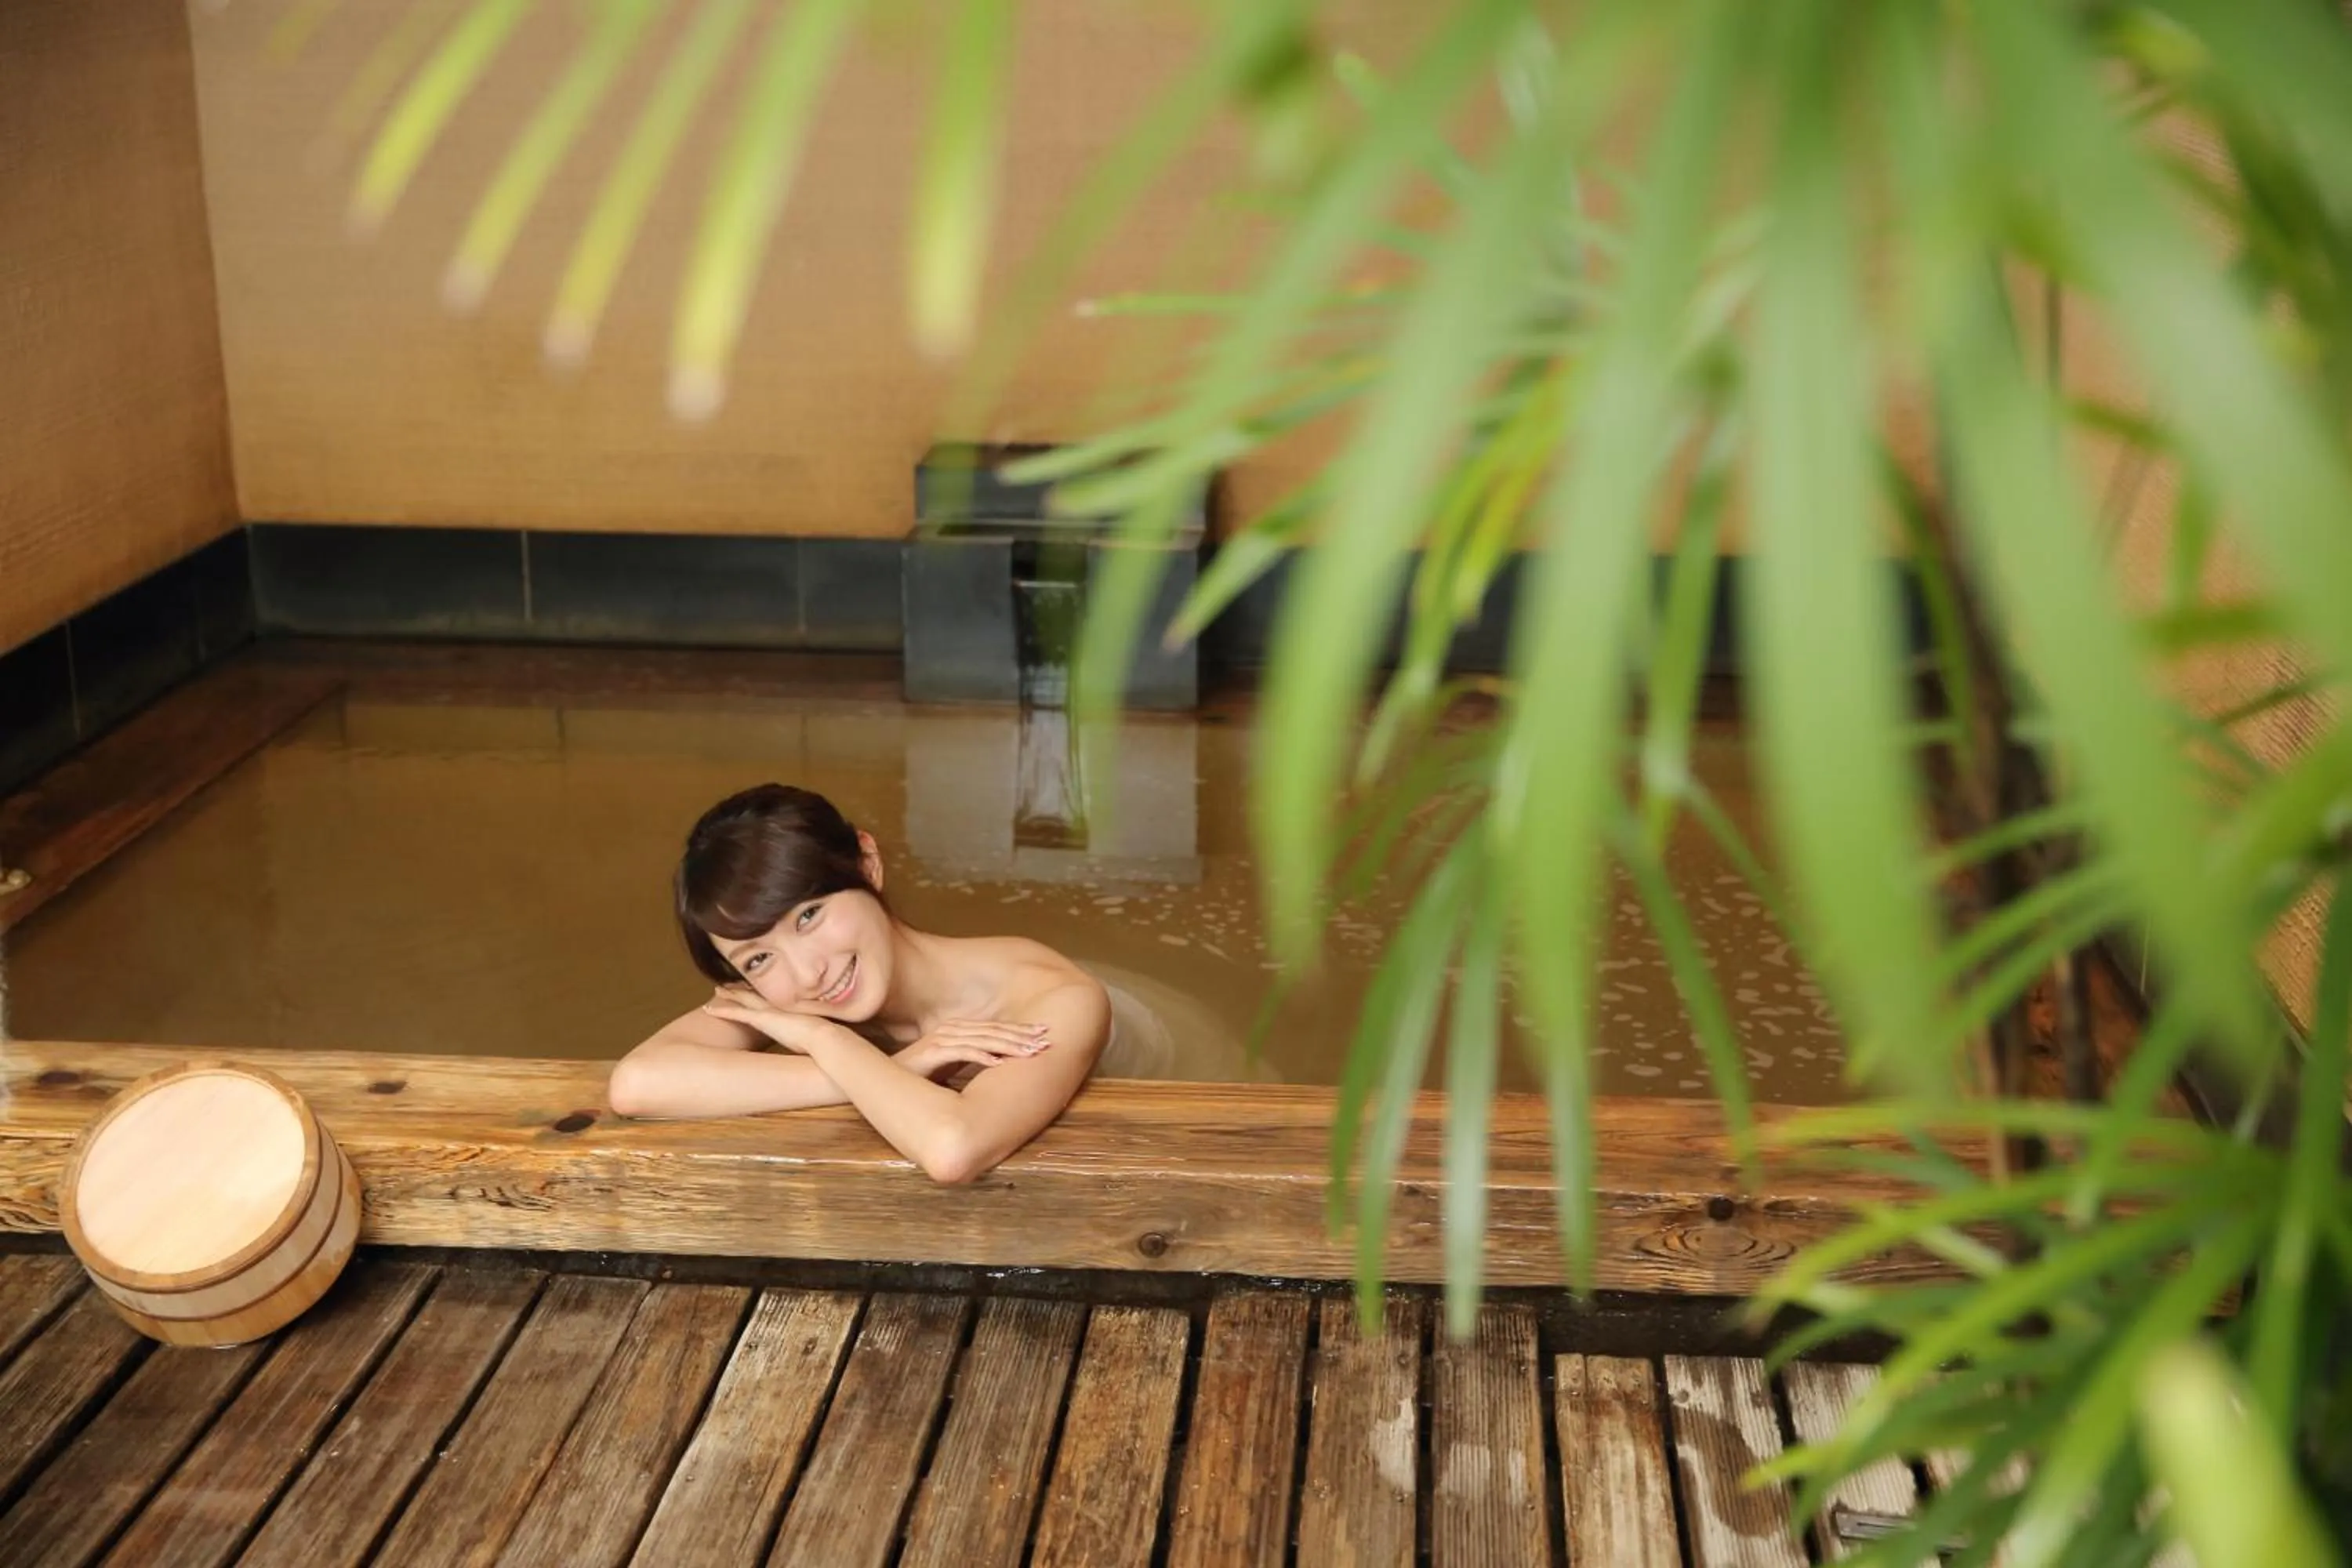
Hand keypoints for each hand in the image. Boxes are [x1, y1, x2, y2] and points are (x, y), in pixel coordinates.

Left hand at [700, 985, 834, 1052]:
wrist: (824, 1037)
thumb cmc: (826, 1038)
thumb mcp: (820, 1034)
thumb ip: (816, 1033)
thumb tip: (822, 1038)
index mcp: (790, 1009)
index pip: (772, 998)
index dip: (761, 992)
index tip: (754, 987)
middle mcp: (778, 1007)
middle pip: (756, 994)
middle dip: (744, 989)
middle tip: (731, 984)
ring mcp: (768, 1011)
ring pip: (743, 999)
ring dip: (730, 995)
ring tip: (717, 990)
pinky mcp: (760, 1019)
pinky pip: (736, 1013)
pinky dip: (722, 1010)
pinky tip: (708, 1009)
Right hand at [894, 1019, 1050, 1081]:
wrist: (886, 1080)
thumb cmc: (920, 1075)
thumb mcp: (952, 1066)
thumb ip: (972, 1061)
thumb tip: (999, 1065)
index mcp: (959, 1030)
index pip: (995, 1029)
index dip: (1020, 1032)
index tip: (1043, 1037)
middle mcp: (952, 1030)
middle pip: (994, 1030)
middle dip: (1021, 1035)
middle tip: (1046, 1041)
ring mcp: (941, 1040)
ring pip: (982, 1039)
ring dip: (1008, 1045)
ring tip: (1030, 1052)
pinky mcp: (932, 1053)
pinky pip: (961, 1052)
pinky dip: (981, 1056)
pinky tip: (998, 1062)